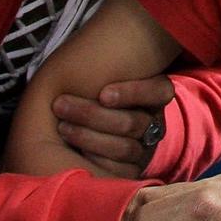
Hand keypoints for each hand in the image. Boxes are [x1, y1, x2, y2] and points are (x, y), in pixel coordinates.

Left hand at [52, 76, 174, 178]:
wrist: (75, 129)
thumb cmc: (85, 91)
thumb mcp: (97, 75)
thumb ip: (101, 66)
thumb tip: (94, 47)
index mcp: (153, 96)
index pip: (160, 92)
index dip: (134, 93)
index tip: (102, 93)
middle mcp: (153, 123)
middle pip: (133, 122)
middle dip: (92, 114)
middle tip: (60, 104)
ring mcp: (144, 149)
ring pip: (125, 148)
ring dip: (88, 137)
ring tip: (61, 127)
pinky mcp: (132, 172)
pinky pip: (120, 171)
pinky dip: (96, 161)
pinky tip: (75, 152)